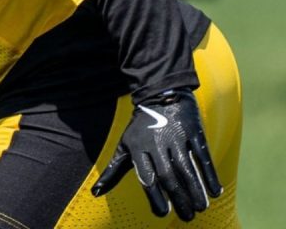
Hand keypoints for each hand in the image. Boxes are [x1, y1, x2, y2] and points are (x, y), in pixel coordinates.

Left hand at [91, 90, 221, 220]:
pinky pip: (203, 156)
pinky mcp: (194, 132)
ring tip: (200, 208)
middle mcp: (156, 143)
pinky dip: (210, 174)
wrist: (160, 94)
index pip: (146, 177)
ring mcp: (176, 136)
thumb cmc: (141, 129)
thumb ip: (113, 171)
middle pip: (168, 175)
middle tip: (187, 217)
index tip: (162, 214)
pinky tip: (215, 191)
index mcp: (138, 148)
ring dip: (195, 190)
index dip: (154, 196)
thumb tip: (95, 193)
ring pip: (187, 168)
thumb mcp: (124, 146)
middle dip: (178, 198)